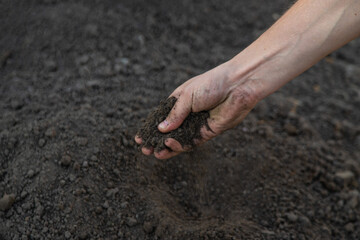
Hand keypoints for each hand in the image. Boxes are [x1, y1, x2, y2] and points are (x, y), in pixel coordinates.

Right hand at [135, 61, 259, 158]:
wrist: (237, 86)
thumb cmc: (211, 84)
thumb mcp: (187, 96)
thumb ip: (174, 114)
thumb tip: (161, 129)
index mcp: (180, 102)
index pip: (162, 118)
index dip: (151, 128)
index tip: (139, 138)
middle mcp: (187, 115)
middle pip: (169, 132)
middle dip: (157, 141)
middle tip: (145, 150)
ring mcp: (197, 125)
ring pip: (179, 140)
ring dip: (167, 147)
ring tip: (155, 153)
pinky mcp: (207, 132)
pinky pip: (191, 143)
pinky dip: (180, 146)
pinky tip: (169, 146)